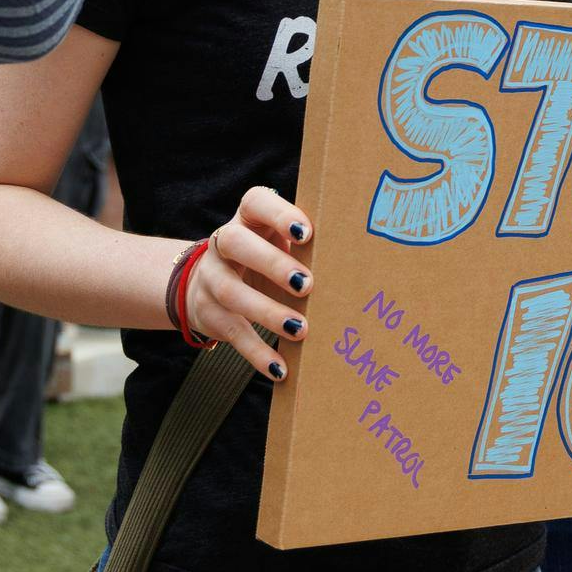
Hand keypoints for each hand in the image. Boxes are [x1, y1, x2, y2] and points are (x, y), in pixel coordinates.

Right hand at [184, 187, 314, 379]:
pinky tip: (280, 368)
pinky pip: (232, 332)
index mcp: (248, 218)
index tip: (306, 233)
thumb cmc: (266, 256)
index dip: (279, 215)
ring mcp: (212, 277)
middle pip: (236, 243)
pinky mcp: (208, 313)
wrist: (208, 282)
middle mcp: (223, 242)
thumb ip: (306, 245)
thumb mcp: (278, 241)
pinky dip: (257, 352)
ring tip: (301, 329)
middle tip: (307, 284)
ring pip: (232, 292)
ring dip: (268, 312)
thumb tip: (363, 259)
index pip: (255, 202)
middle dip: (272, 263)